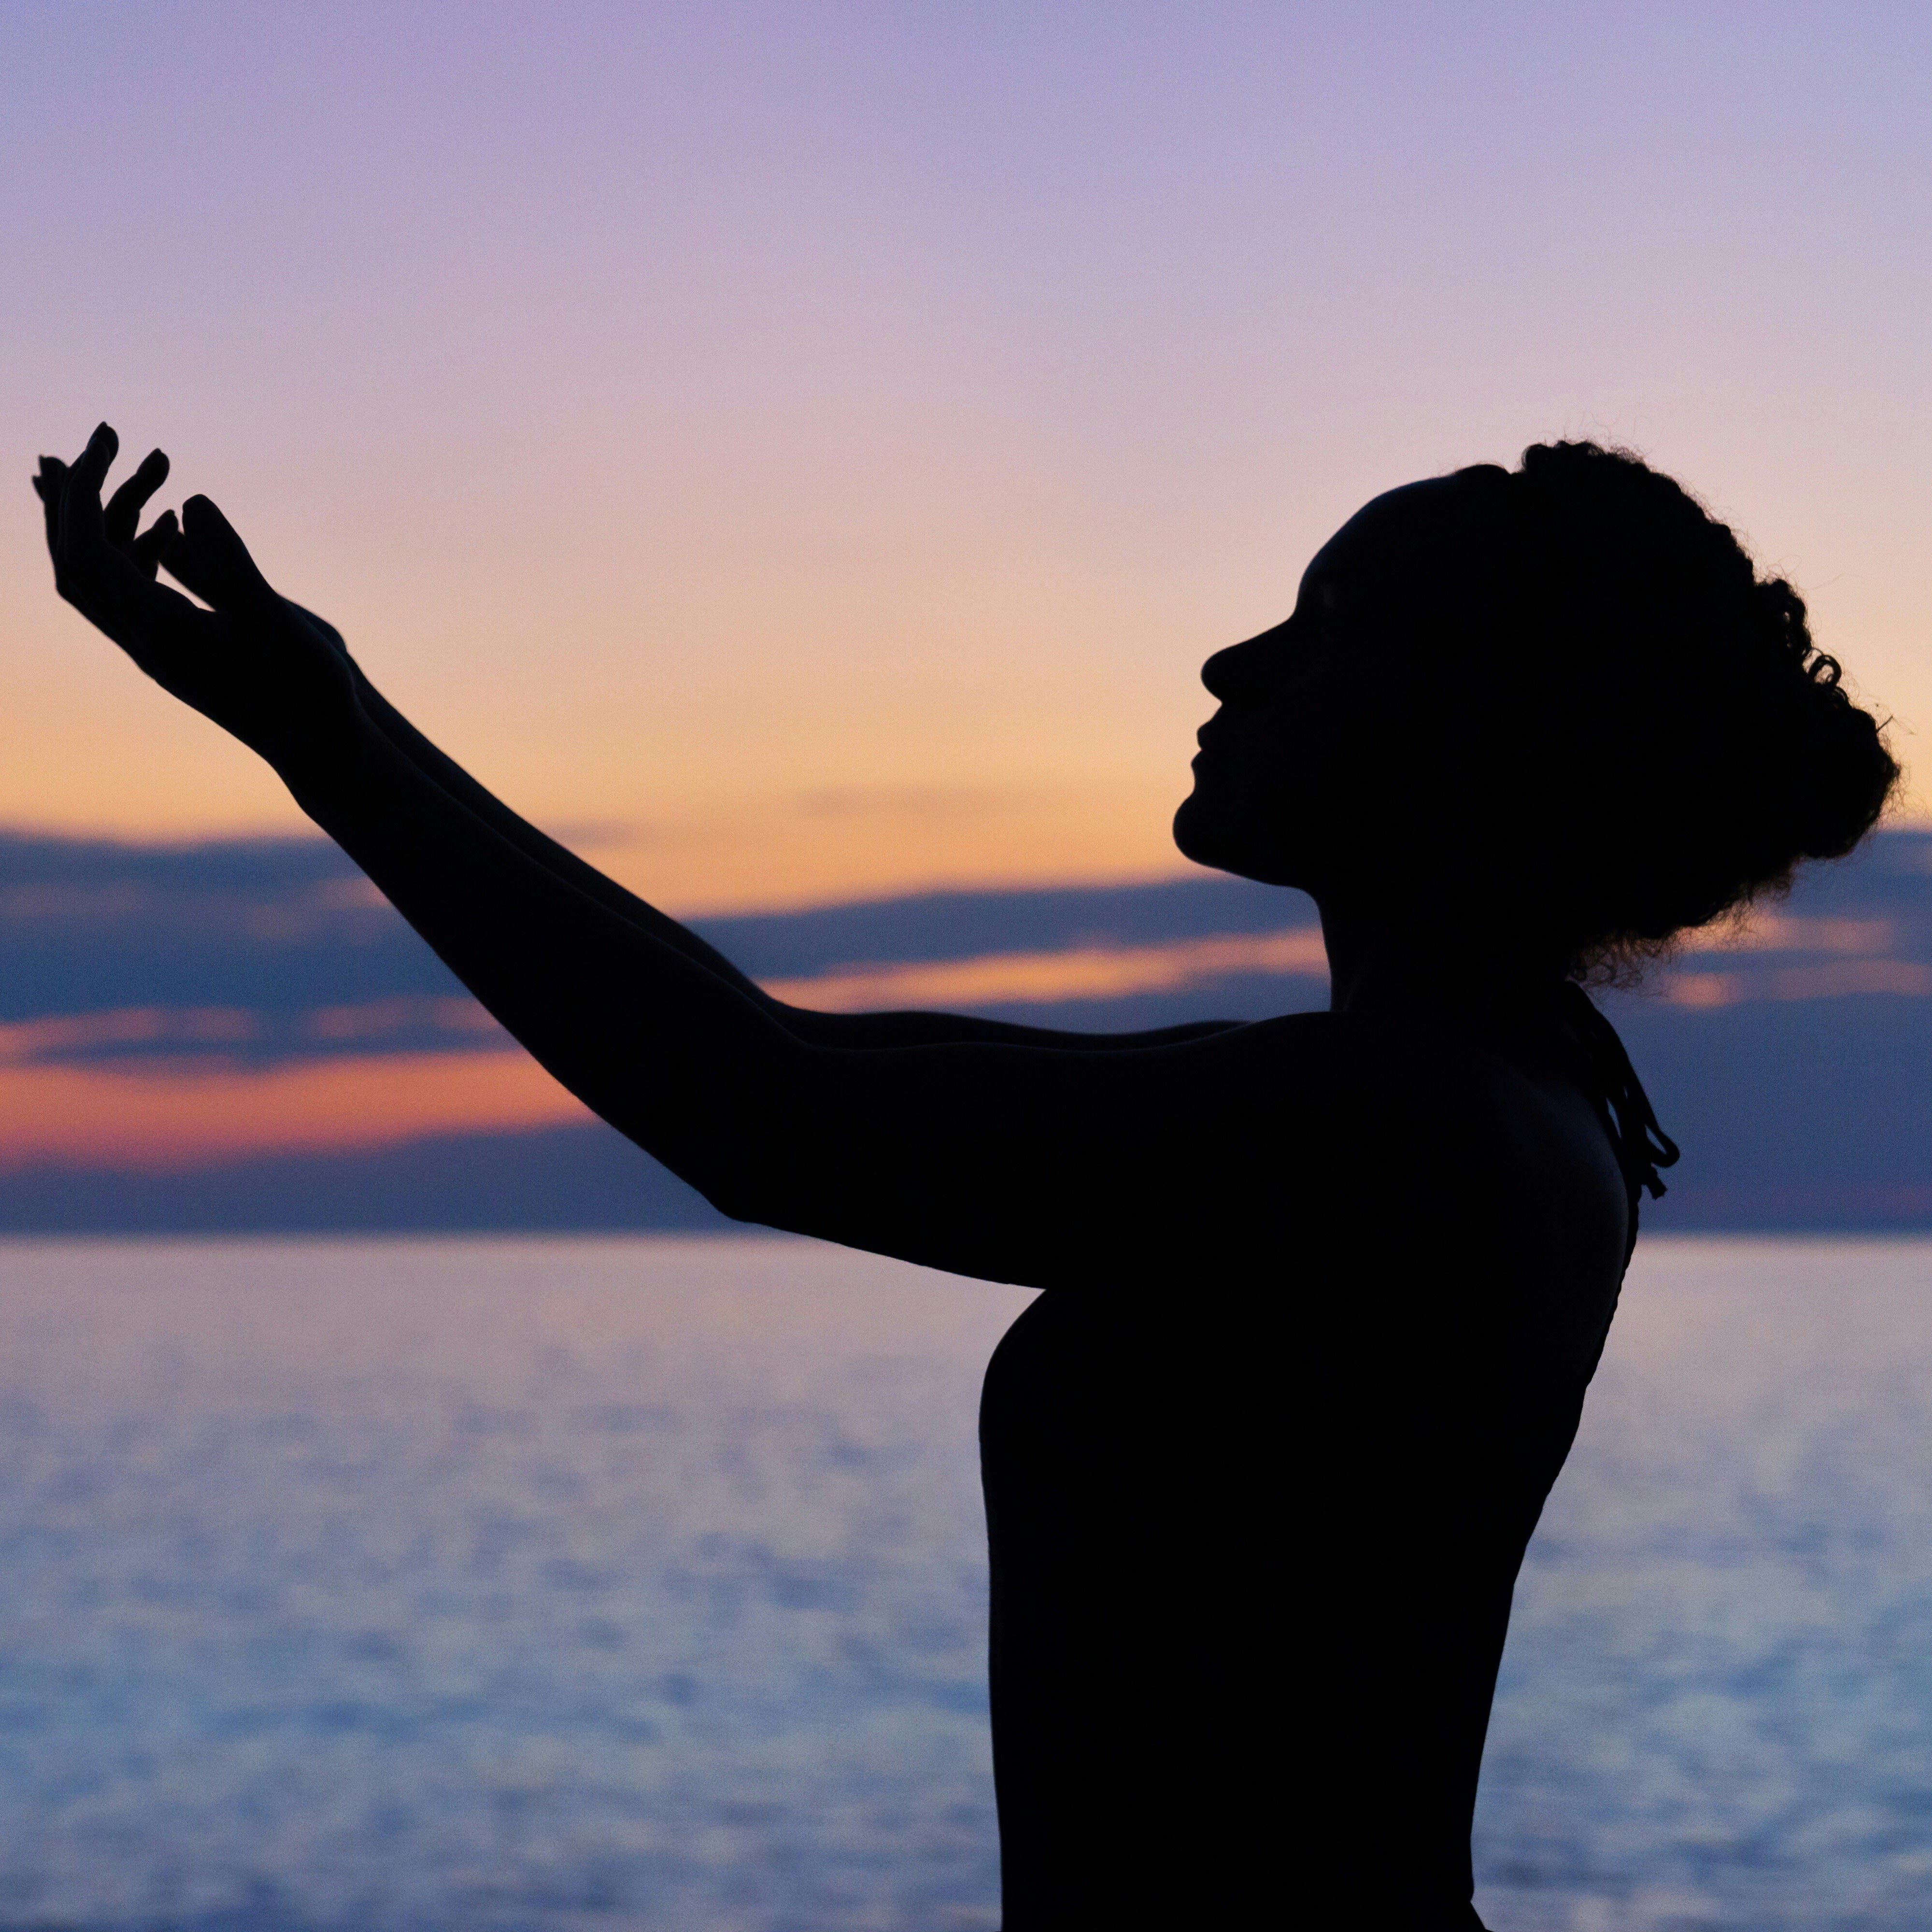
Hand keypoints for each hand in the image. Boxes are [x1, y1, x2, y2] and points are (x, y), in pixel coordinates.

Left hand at [35, 424, 362, 774]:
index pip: (87, 550)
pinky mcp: (179, 649)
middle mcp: (144, 640)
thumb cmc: (305, 688)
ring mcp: (158, 647)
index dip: (85, 489)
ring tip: (152, 466)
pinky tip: (171, 527)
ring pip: (103, 573)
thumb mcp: (273, 618)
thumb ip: (231, 563)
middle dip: (78, 494)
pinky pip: (135, 592)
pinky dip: (138, 547)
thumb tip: (191, 505)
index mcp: (157, 631)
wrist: (321, 747)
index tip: (105, 439)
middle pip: (74, 560)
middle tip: (100, 437)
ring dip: (115, 514)